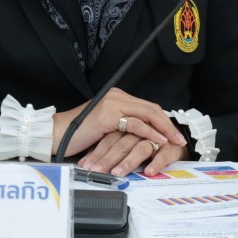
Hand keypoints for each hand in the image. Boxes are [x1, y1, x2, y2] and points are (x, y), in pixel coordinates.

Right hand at [52, 87, 186, 170]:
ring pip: (147, 113)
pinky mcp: (108, 115)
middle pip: (151, 108)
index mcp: (117, 98)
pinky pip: (135, 123)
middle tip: (180, 138)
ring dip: (164, 128)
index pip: (147, 107)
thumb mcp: (106, 129)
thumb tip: (142, 137)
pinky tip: (159, 141)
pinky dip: (150, 132)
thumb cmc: (78, 135)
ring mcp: (112, 104)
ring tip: (174, 141)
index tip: (173, 134)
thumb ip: (122, 127)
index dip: (163, 120)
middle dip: (168, 124)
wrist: (57, 135)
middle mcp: (116, 97)